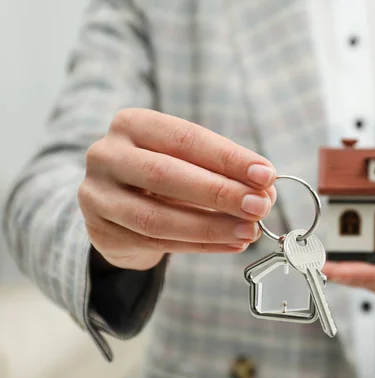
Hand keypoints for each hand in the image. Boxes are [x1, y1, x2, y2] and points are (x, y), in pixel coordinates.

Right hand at [78, 108, 275, 269]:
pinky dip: (200, 246)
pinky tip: (231, 244)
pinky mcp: (100, 230)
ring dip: (211, 227)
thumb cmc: (164, 175)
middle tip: (260, 206)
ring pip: (157, 217)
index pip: (186, 139)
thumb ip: (222, 172)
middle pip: (166, 175)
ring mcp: (98, 194)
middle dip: (220, 192)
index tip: (266, 174)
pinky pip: (155, 243)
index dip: (228, 158)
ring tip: (248, 231)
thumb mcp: (189, 162)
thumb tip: (266, 190)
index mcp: (133, 124)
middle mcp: (107, 154)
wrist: (117, 205)